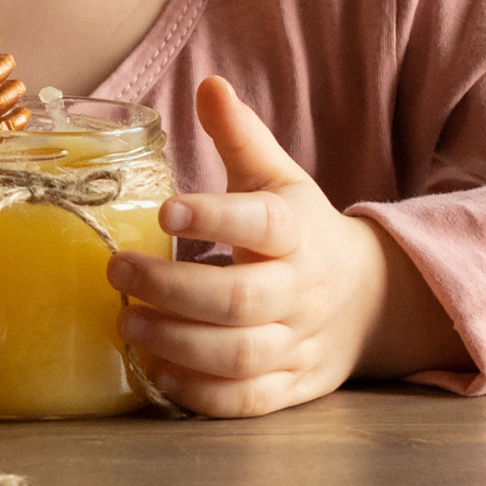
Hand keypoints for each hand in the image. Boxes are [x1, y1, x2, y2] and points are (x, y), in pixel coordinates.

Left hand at [105, 76, 466, 416]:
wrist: (369, 301)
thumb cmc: (302, 231)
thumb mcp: (278, 179)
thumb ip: (241, 136)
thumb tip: (208, 84)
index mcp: (297, 231)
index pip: (263, 223)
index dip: (215, 218)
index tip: (165, 212)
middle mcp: (300, 290)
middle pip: (240, 299)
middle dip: (172, 290)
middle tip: (116, 271)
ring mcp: (297, 343)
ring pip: (241, 354)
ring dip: (178, 342)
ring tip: (127, 324)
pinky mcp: (291, 386)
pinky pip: (248, 401)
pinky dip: (202, 393)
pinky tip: (159, 372)